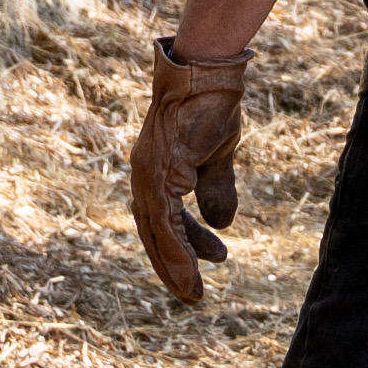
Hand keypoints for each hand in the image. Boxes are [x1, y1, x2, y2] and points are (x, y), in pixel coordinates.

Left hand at [126, 38, 255, 308]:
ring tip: (194, 293)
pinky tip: (192, 271)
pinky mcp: (158, 174)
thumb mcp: (218, 156)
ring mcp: (147, 175)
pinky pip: (164, 223)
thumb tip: (223, 224)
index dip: (181, 246)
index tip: (203, 265)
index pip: (162, 219)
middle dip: (172, 265)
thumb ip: (215, 189)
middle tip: (192, 292)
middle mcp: (143, 175)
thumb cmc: (213, 105)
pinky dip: (177, 250)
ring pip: (156, 234)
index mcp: (155, 170)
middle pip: (153, 232)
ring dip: (175, 267)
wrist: (209, 74)